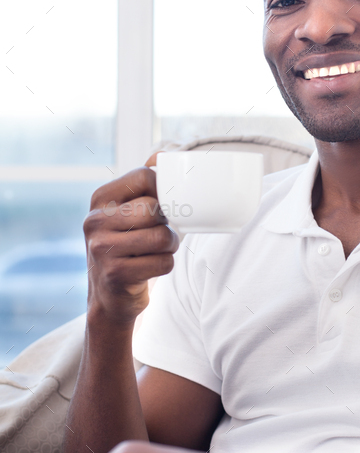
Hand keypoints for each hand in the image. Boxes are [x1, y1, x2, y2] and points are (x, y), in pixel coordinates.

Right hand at [84, 167, 179, 326]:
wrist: (109, 297)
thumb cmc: (128, 247)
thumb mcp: (127, 213)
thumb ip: (143, 186)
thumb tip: (163, 155)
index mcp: (100, 199)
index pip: (145, 176)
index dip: (164, 191)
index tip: (162, 206)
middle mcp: (95, 221)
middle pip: (156, 208)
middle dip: (167, 223)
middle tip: (159, 232)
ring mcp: (102, 249)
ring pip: (163, 237)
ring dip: (170, 246)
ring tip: (157, 251)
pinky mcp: (115, 274)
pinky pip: (164, 262)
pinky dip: (165, 266)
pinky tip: (150, 268)